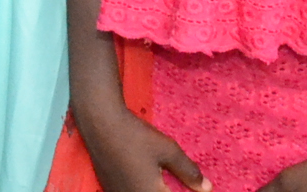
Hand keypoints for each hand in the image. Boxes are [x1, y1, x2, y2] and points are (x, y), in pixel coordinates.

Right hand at [74, 102, 207, 191]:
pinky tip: (145, 180)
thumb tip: (207, 188)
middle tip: (183, 184)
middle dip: (169, 189)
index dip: (185, 191)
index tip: (195, 188)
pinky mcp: (109, 188)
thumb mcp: (168, 151)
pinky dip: (141, 189)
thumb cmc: (136, 136)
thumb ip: (188, 172)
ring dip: (154, 190)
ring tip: (164, 181)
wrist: (100, 122)